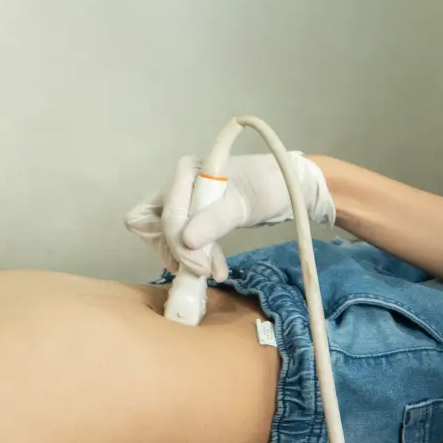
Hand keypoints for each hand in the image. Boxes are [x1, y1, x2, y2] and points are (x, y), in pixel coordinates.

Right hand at [125, 152, 334, 279]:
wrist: (290, 187)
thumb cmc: (270, 185)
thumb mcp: (246, 203)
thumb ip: (216, 219)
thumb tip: (186, 241)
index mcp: (186, 172)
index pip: (166, 214)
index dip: (177, 242)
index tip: (199, 265)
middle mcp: (178, 185)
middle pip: (152, 224)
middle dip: (174, 250)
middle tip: (202, 268)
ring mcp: (184, 202)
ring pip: (165, 236)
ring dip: (186, 257)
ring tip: (213, 270)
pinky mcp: (195, 218)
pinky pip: (184, 241)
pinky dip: (196, 257)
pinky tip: (216, 269)